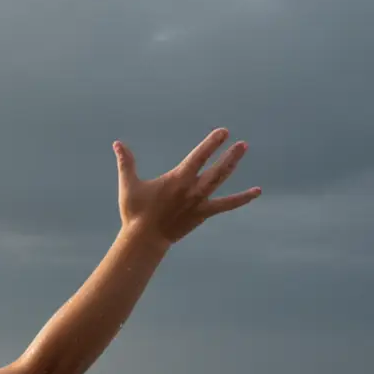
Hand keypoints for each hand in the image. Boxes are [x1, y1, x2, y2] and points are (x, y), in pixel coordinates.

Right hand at [114, 129, 260, 244]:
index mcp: (177, 180)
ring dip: (232, 165)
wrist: (144, 241)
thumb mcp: (129, 186)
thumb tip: (117, 143)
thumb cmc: (135, 213)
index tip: (223, 132)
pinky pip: (226, 205)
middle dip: (229, 156)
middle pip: (216, 171)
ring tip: (242, 150)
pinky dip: (241, 199)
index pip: (199, 158)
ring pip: (220, 182)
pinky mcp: (202, 214)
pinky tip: (256, 192)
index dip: (211, 144)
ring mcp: (199, 203)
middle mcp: (192, 190)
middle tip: (242, 144)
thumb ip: (126, 163)